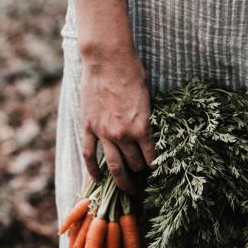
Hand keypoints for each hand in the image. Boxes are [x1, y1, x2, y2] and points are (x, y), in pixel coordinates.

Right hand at [79, 45, 156, 193]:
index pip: (151, 158)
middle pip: (134, 164)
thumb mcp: (148, 98)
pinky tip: (97, 180)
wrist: (107, 57)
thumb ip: (148, 119)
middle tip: (143, 181)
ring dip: (121, 181)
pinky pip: (89, 154)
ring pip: (113, 166)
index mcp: (142, 127)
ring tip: (126, 190)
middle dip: (140, 174)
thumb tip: (150, 135)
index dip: (156, 168)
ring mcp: (104, 133)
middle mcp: (123, 135)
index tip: (158, 173)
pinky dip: (93, 170)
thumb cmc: (132, 72)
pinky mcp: (89, 127)